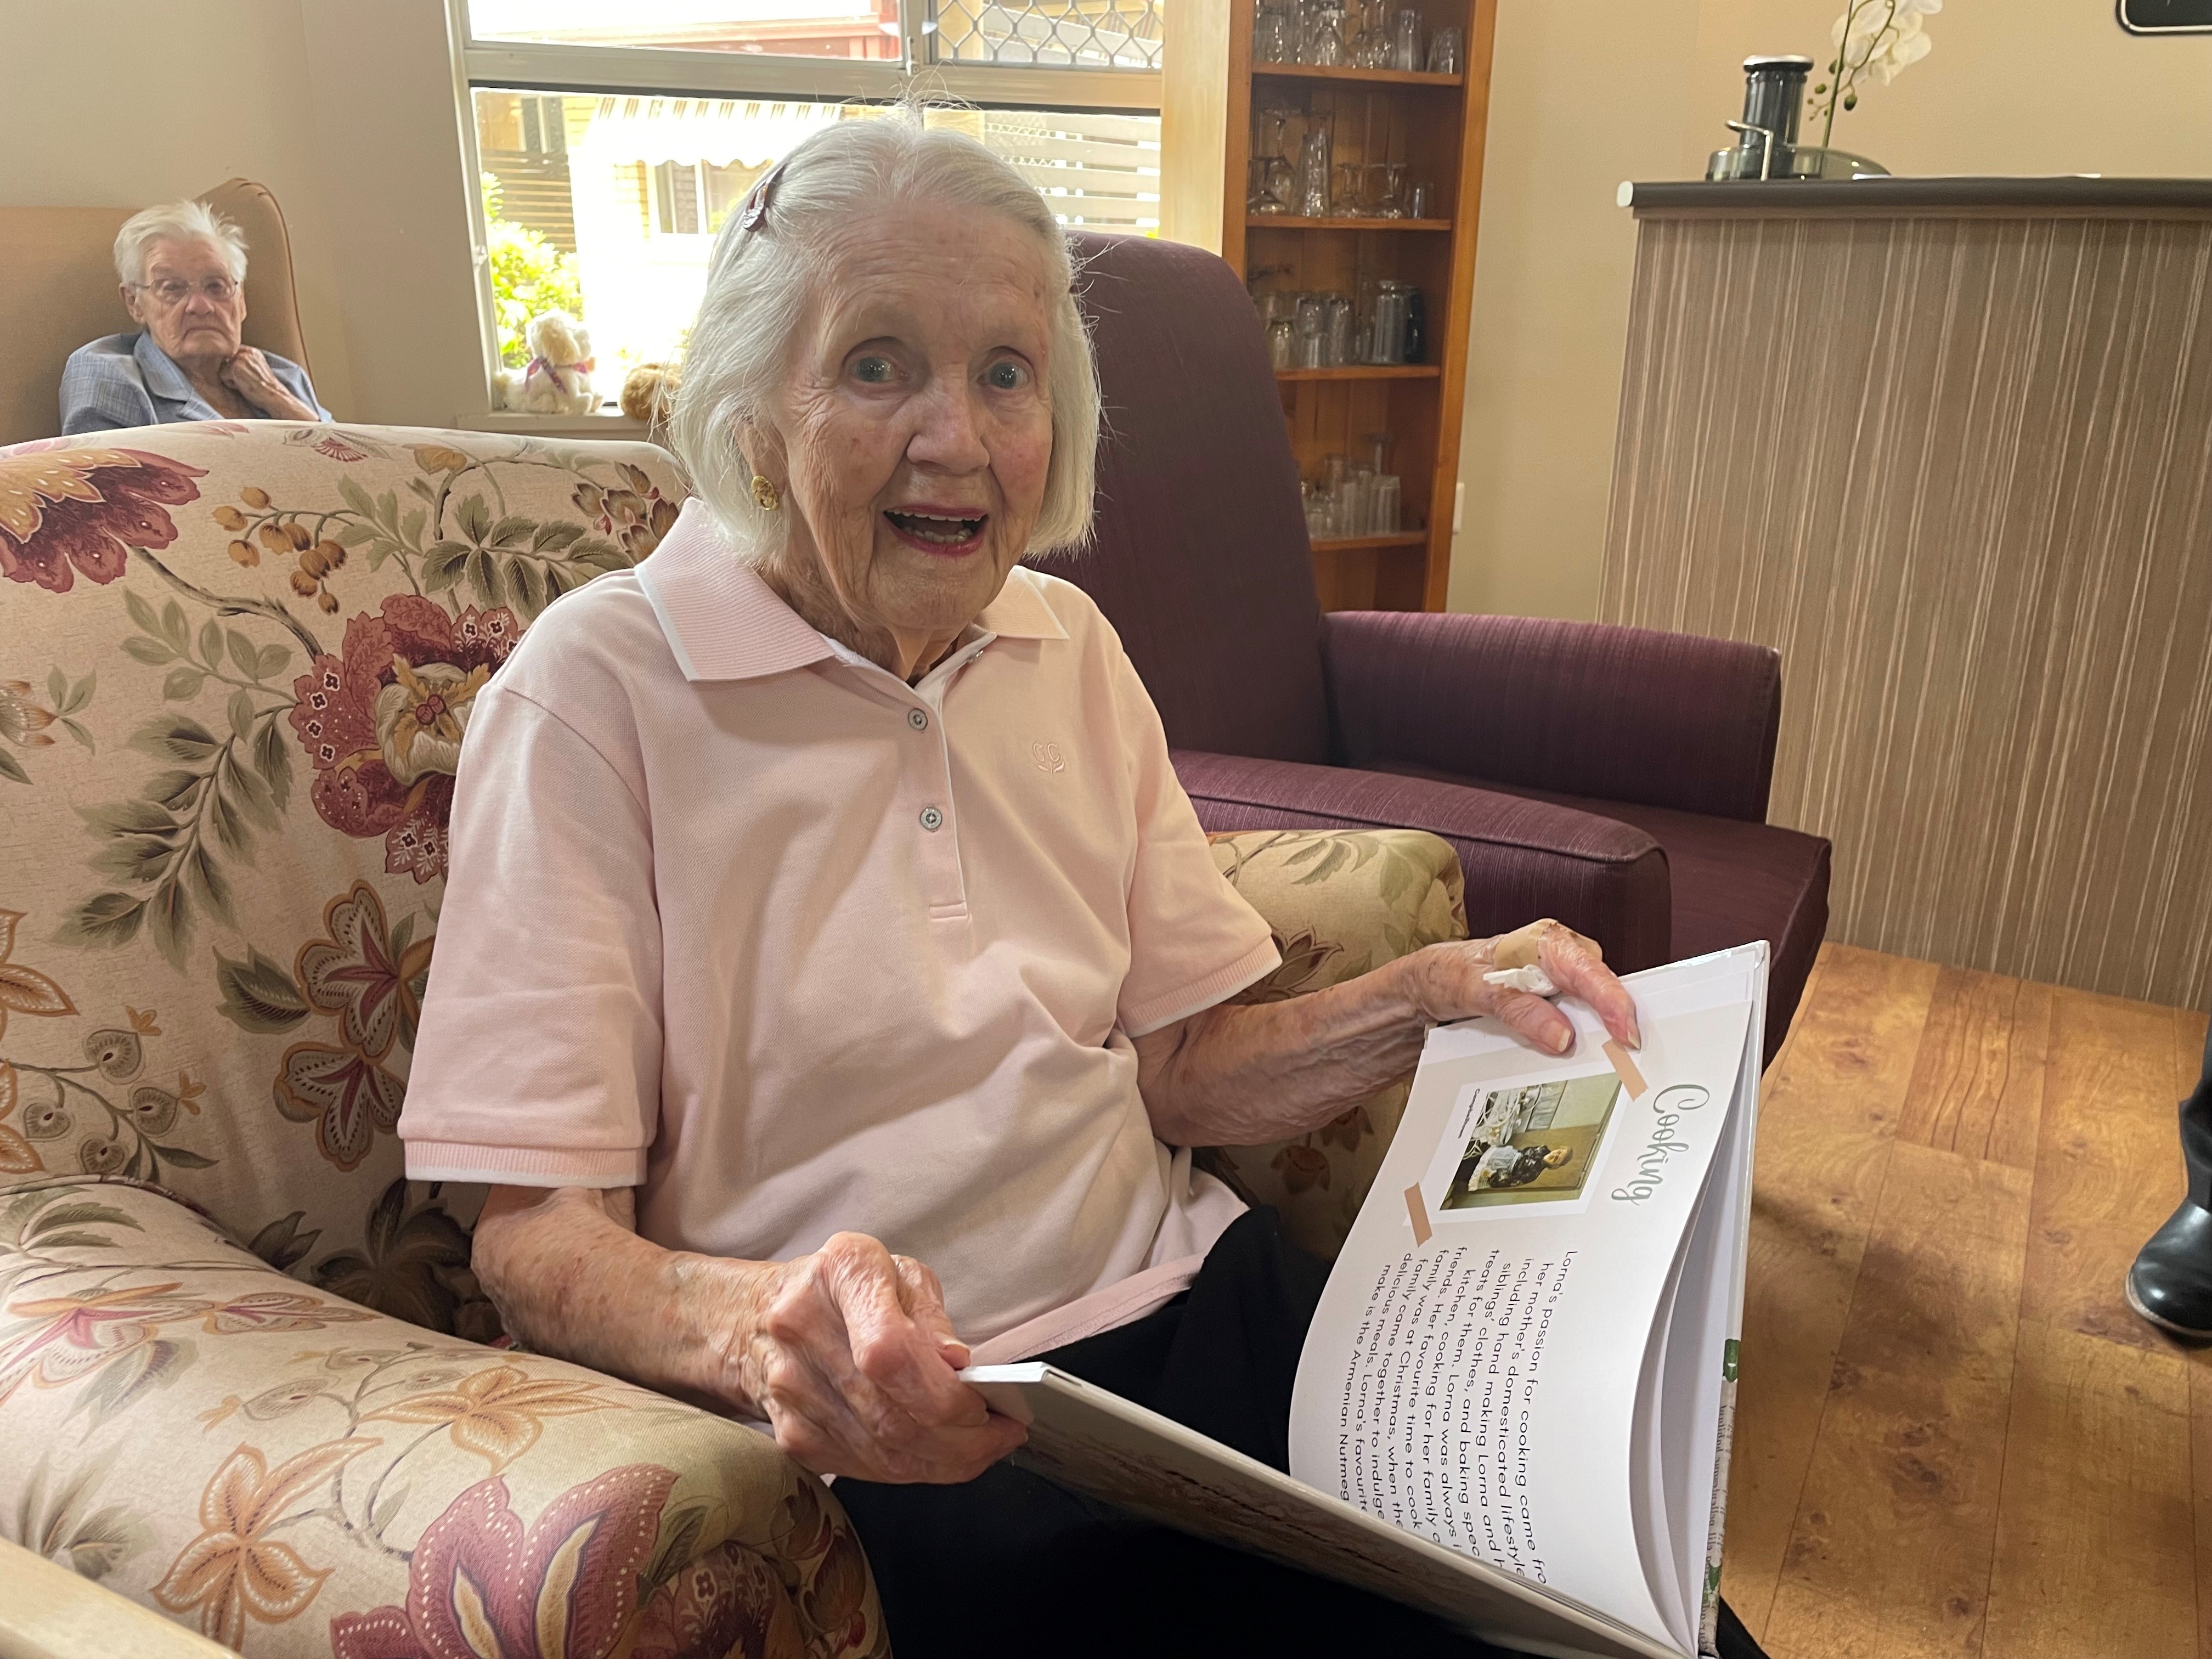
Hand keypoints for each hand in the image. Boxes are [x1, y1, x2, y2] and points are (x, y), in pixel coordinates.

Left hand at [220, 346, 313, 418]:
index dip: (234, 368)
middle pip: (224, 361)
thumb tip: (226, 363)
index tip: (247, 377)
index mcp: (252, 351)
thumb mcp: (256, 369)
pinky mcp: (235, 367)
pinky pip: (222, 376)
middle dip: (231, 372)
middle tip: (246, 381)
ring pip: (222, 369)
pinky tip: (243, 386)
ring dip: (230, 378)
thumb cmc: (265, 389)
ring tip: (245, 384)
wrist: (274, 397)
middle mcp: (246, 351)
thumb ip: (244, 362)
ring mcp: (240, 358)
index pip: (231, 356)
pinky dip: (230, 384)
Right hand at [722, 1232, 1026, 1483]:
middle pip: (891, 1416)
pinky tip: (940, 1455)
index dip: (943, 1393)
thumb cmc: (843, 1289)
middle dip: (961, 1439)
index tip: (985, 1402)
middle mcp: (803, 1332)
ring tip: (982, 1448)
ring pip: (883, 1455)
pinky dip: (914, 1469)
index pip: (889, 1352)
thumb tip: (956, 1366)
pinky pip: (867, 1469)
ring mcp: (792, 1393)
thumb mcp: (896, 1271)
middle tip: (1003, 1434)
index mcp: (840, 1275)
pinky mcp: (793, 1438)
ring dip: (945, 1461)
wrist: (757, 1318)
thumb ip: (931, 1315)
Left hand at [1413, 919, 1640, 1056]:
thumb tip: (1562, 1036)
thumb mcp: (1477, 991)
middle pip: (1602, 988)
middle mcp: (1559, 957)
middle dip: (1619, 1021)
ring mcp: (1559, 979)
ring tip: (1618, 1061)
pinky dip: (1585, 1036)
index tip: (1625, 1034)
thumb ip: (1520, 1010)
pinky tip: (1589, 1054)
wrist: (1431, 980)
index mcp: (1545, 943)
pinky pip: (1578, 1017)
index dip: (1612, 1002)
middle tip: (1631, 1056)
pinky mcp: (1555, 999)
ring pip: (1593, 1006)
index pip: (1589, 971)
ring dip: (1604, 1033)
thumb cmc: (1451, 973)